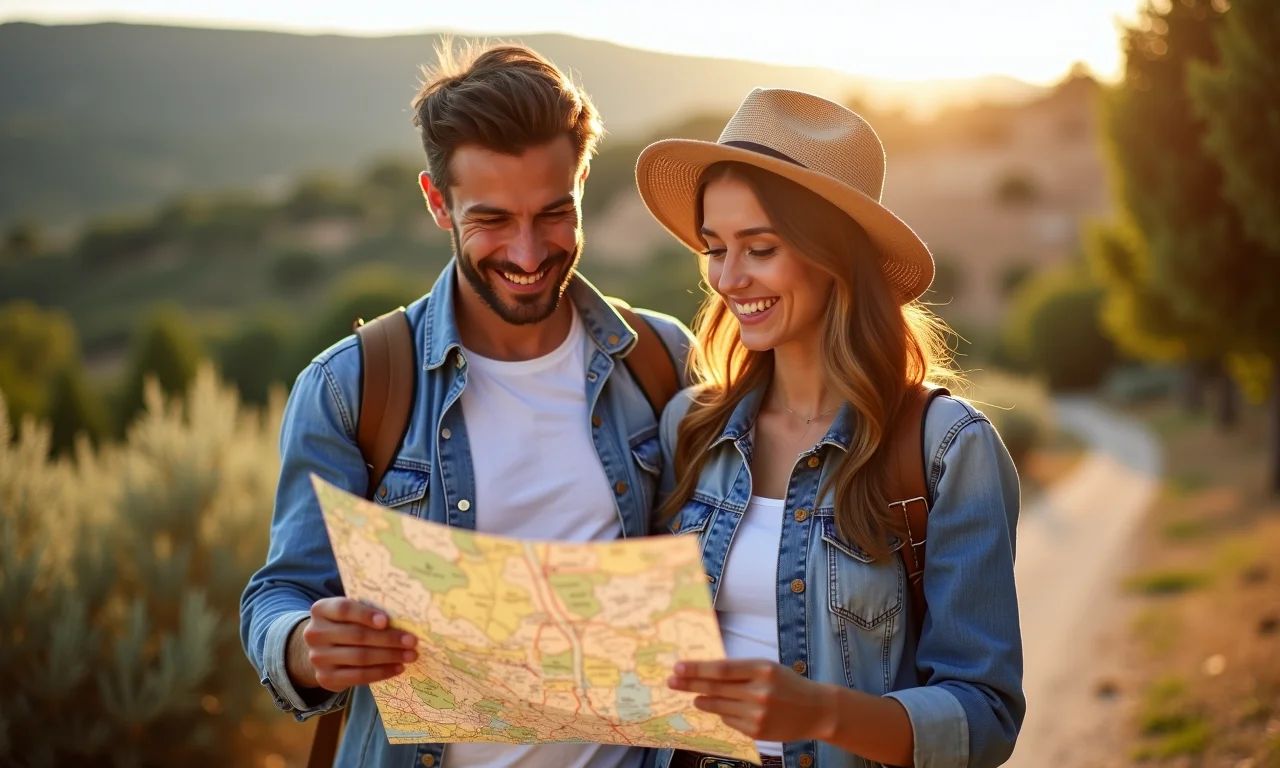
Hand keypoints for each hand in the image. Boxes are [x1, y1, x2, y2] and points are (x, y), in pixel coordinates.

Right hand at [287, 597, 417, 692]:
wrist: (322, 650)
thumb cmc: (345, 625)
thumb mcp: (349, 613)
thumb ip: (367, 612)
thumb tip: (403, 617)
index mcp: (321, 610)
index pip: (343, 610)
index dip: (365, 615)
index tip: (386, 621)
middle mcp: (315, 633)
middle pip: (357, 635)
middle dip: (388, 638)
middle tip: (412, 641)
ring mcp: (318, 658)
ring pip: (360, 657)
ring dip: (389, 656)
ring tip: (410, 655)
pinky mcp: (326, 678)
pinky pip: (358, 676)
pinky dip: (381, 672)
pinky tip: (397, 668)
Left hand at [668, 659, 835, 743]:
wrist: (816, 710)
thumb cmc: (787, 684)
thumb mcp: (766, 668)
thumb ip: (739, 670)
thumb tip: (704, 672)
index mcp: (762, 669)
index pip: (721, 669)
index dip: (696, 669)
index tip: (678, 667)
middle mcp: (759, 692)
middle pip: (715, 688)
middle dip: (689, 684)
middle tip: (672, 681)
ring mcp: (757, 714)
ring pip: (718, 706)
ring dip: (702, 701)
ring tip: (695, 697)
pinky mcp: (756, 731)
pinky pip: (729, 721)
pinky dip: (723, 714)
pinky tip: (726, 709)